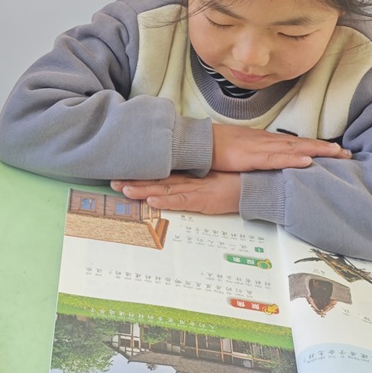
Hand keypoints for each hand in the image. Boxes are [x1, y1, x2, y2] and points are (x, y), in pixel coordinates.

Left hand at [111, 171, 242, 215]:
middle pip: (156, 180)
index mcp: (190, 174)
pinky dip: (167, 201)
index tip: (121, 171)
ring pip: (164, 189)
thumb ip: (195, 178)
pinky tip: (152, 200)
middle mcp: (190, 180)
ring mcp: (196, 189)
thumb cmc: (237, 181)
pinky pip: (182, 201)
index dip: (140, 173)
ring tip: (124, 190)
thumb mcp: (211, 179)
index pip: (160, 173)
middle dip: (134, 181)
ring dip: (143, 190)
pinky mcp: (205, 199)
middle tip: (113, 181)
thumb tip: (174, 181)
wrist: (258, 184)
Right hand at [211, 124, 349, 171]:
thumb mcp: (237, 150)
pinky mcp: (251, 157)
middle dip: (324, 148)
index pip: (293, 142)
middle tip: (346, 153)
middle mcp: (264, 140)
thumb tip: (262, 160)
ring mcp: (259, 147)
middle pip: (300, 143)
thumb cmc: (212, 146)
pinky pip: (276, 158)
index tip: (332, 149)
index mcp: (261, 140)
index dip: (313, 145)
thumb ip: (251, 153)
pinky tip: (308, 161)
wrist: (195, 142)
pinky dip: (293, 159)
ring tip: (337, 154)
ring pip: (294, 148)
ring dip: (317, 150)